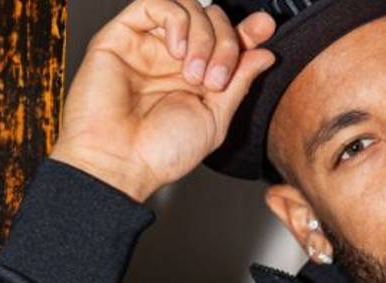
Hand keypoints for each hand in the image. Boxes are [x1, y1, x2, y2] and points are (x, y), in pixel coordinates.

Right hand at [49, 0, 275, 201]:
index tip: (265, 29)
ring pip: (188, 7)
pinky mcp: (121, 35)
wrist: (120, 162)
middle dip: (226, 43)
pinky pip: (154, 3)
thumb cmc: (160, 152)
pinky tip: (176, 51)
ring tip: (193, 74)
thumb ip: (239, 82)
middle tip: (216, 79)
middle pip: (212, 19)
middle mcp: (174, 58)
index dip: (248, 30)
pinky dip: (176, 20)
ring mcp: (149, 45)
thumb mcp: (215, 118)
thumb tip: (264, 54)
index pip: (227, 39)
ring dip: (203, 36)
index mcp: (197, 77)